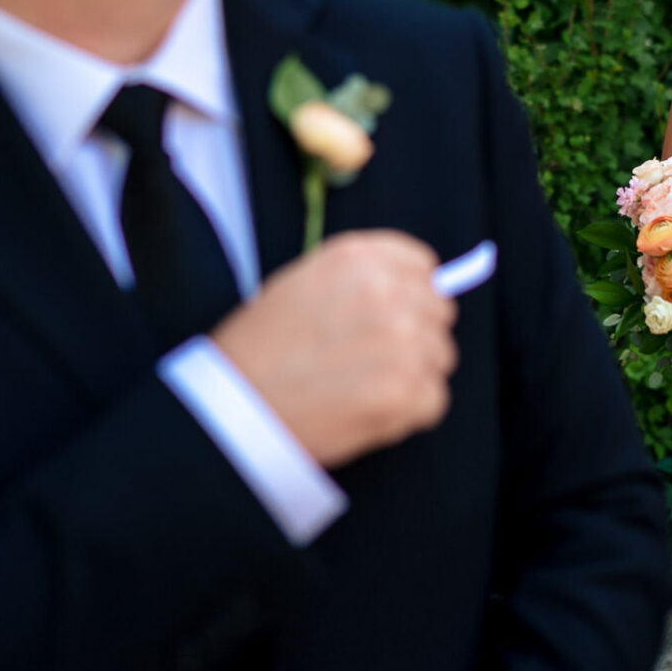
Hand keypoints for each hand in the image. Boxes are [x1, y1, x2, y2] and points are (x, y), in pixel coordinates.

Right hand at [212, 229, 456, 466]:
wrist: (232, 406)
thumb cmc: (260, 348)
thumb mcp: (303, 283)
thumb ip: (362, 279)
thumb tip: (421, 288)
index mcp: (358, 258)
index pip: (423, 267)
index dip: (411, 294)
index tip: (393, 316)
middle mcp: (386, 292)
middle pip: (438, 312)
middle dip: (415, 336)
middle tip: (371, 360)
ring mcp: (400, 341)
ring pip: (440, 357)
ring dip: (412, 375)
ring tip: (362, 386)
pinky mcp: (405, 391)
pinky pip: (434, 400)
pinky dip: (408, 412)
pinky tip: (367, 410)